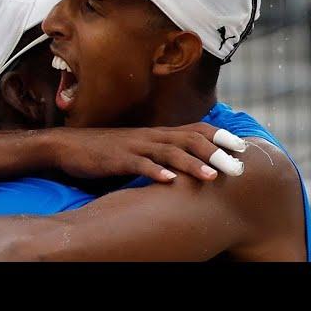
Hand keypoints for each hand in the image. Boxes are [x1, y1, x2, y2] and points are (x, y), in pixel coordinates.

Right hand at [47, 123, 244, 182]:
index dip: (220, 136)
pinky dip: (154, 172)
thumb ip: (158, 153)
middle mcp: (149, 136)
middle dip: (216, 153)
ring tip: (212, 176)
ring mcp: (133, 146)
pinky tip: (168, 182)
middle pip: (188, 140)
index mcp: (155, 134)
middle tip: (238, 169)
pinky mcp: (116, 158)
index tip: (242, 146)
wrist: (68, 145)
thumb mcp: (136, 148)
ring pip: (168, 152)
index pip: (194, 129)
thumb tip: (183, 165)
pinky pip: (138, 165)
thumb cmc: (104, 150)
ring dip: (191, 164)